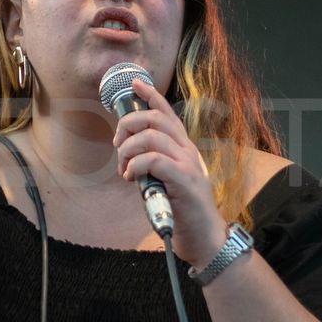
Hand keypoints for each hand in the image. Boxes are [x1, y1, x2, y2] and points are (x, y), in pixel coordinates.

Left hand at [112, 78, 227, 268]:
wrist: (203, 238)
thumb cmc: (180, 210)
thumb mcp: (163, 180)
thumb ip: (150, 162)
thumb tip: (127, 152)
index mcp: (183, 148)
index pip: (167, 113)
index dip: (151, 95)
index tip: (135, 84)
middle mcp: (187, 151)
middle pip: (155, 119)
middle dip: (128, 125)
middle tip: (118, 145)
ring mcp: (188, 164)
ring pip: (152, 137)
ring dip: (129, 150)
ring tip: (125, 169)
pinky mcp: (184, 181)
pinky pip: (154, 160)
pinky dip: (136, 166)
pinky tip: (132, 178)